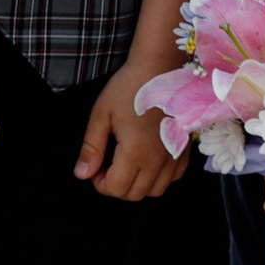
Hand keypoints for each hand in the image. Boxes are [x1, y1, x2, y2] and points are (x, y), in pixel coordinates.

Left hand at [76, 56, 187, 199]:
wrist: (159, 69)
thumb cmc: (128, 88)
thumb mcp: (101, 115)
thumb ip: (91, 148)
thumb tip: (81, 174)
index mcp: (135, 153)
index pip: (116, 189)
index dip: (99, 183)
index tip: (93, 168)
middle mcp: (157, 161)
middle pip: (134, 195)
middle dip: (115, 186)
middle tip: (105, 166)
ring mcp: (173, 157)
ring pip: (155, 191)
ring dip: (137, 185)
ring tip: (125, 164)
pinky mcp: (183, 151)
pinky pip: (172, 178)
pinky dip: (158, 178)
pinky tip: (147, 160)